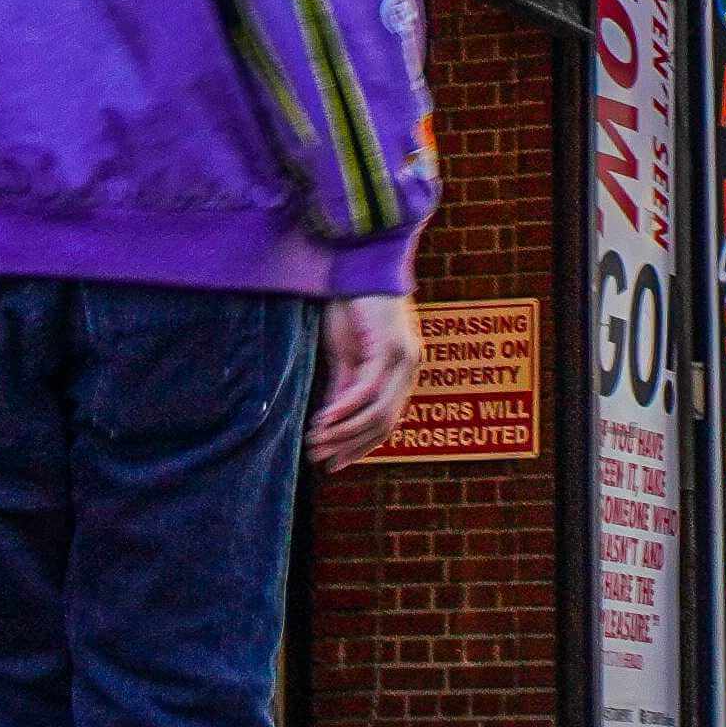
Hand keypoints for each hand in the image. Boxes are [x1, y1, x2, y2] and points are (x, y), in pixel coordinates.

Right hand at [311, 291, 423, 462]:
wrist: (359, 262)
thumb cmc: (353, 303)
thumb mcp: (345, 352)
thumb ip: (344, 385)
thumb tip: (333, 421)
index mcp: (403, 371)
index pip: (386, 422)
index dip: (360, 446)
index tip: (333, 464)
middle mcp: (410, 368)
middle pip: (384, 424)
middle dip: (350, 445)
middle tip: (320, 459)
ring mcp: (404, 360)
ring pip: (377, 413)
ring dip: (344, 432)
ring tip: (315, 442)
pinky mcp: (390, 349)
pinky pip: (367, 390)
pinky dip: (344, 409)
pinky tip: (324, 420)